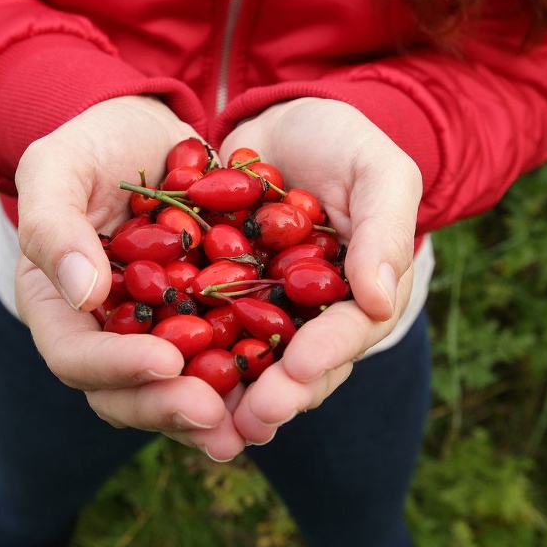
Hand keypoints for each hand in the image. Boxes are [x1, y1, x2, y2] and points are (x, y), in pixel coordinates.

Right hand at [14, 96, 246, 460]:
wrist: (145, 132)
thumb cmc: (90, 144)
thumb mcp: (56, 167)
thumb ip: (53, 227)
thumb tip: (84, 296)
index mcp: (58, 305)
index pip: (74, 355)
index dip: (116, 367)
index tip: (166, 360)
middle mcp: (104, 333)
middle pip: (123, 393)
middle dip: (168, 407)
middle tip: (215, 414)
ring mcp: (151, 332)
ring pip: (173, 391)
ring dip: (210, 414)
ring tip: (251, 426)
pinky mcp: (198, 321)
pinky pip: (217, 360)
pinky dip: (244, 378)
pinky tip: (281, 385)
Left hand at [218, 97, 422, 444]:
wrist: (279, 126)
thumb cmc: (341, 143)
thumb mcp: (379, 172)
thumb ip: (385, 230)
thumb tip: (380, 301)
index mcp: (360, 296)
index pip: (350, 332)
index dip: (327, 353)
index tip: (300, 369)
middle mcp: (312, 317)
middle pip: (300, 366)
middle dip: (278, 394)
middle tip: (253, 418)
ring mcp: (265, 313)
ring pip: (251, 364)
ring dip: (232, 396)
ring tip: (209, 420)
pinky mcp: (218, 300)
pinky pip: (203, 332)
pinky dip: (187, 356)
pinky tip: (162, 377)